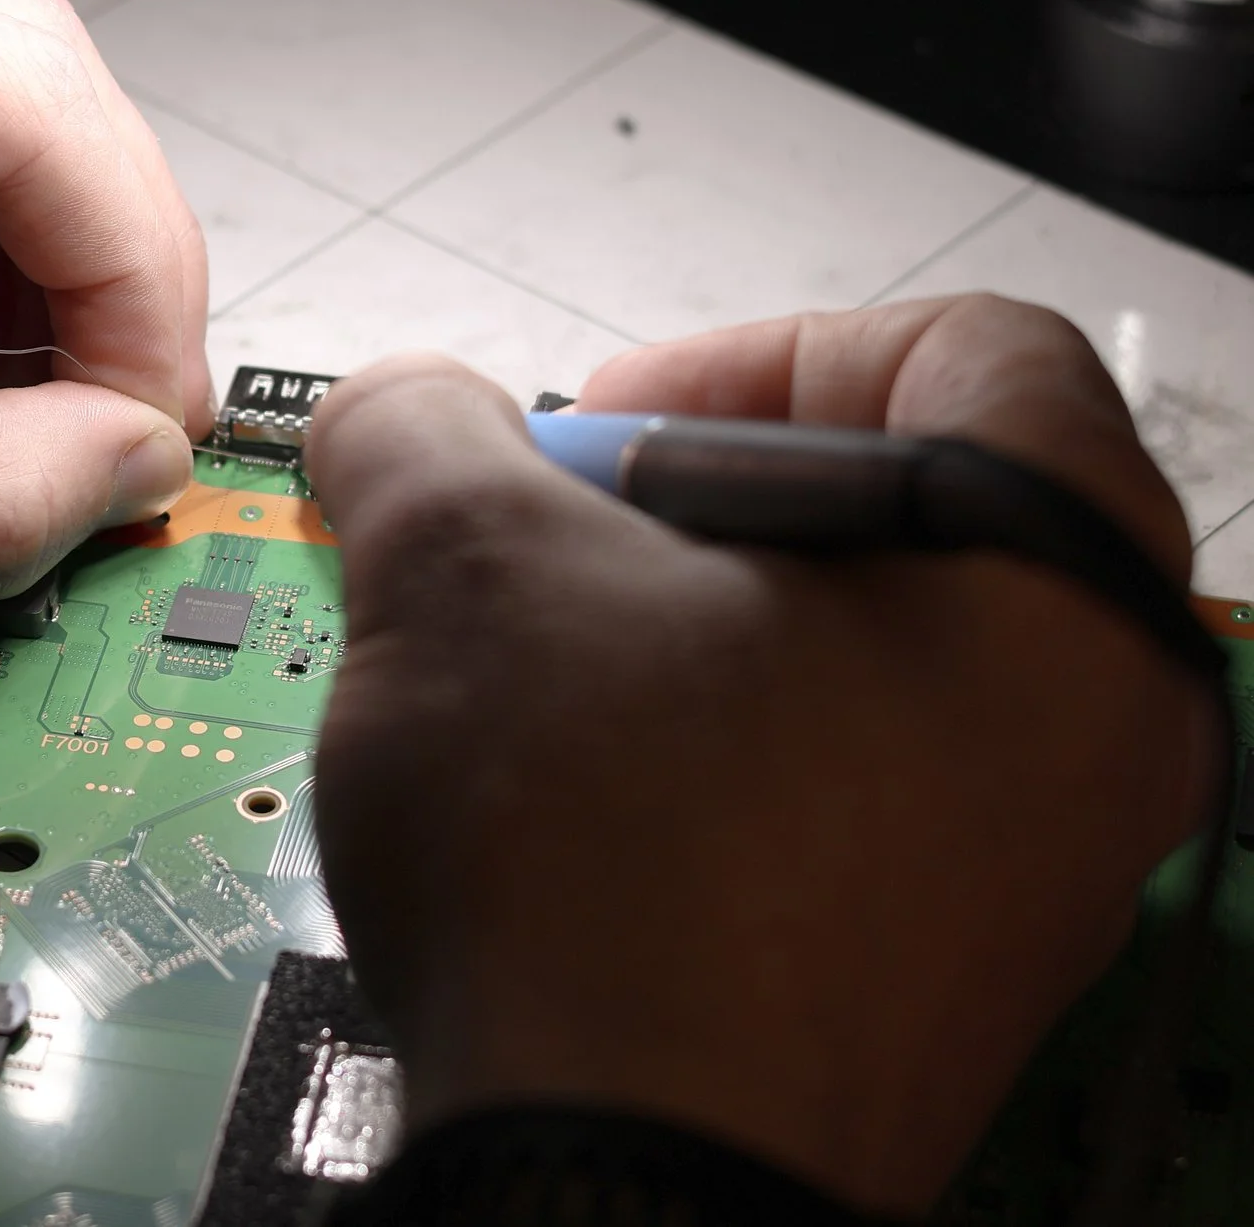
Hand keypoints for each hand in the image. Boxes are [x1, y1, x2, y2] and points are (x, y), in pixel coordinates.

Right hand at [304, 296, 1209, 1214]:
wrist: (608, 1187)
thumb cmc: (603, 876)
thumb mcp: (462, 565)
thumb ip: (424, 428)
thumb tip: (400, 415)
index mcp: (1060, 589)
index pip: (966, 353)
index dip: (753, 353)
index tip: (604, 428)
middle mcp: (1096, 738)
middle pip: (905, 517)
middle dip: (688, 508)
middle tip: (549, 546)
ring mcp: (1032, 878)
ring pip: (859, 669)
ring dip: (679, 635)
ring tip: (527, 679)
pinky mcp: (940, 983)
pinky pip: (838, 803)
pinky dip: (705, 761)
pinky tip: (567, 802)